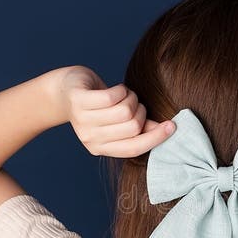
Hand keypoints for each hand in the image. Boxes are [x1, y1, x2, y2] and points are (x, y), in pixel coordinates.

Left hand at [56, 65, 175, 157]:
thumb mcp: (117, 121)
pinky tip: (116, 89)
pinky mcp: (80, 101)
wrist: (64, 90)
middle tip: (133, 102)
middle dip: (140, 110)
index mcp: (100, 149)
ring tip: (123, 95)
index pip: (134, 148)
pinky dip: (121, 89)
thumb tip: (165, 130)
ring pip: (125, 110)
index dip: (156, 138)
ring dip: (131, 98)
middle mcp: (89, 139)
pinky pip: (112, 96)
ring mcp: (82, 121)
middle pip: (133, 126)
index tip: (172, 125)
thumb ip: (139, 128)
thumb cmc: (97, 106)